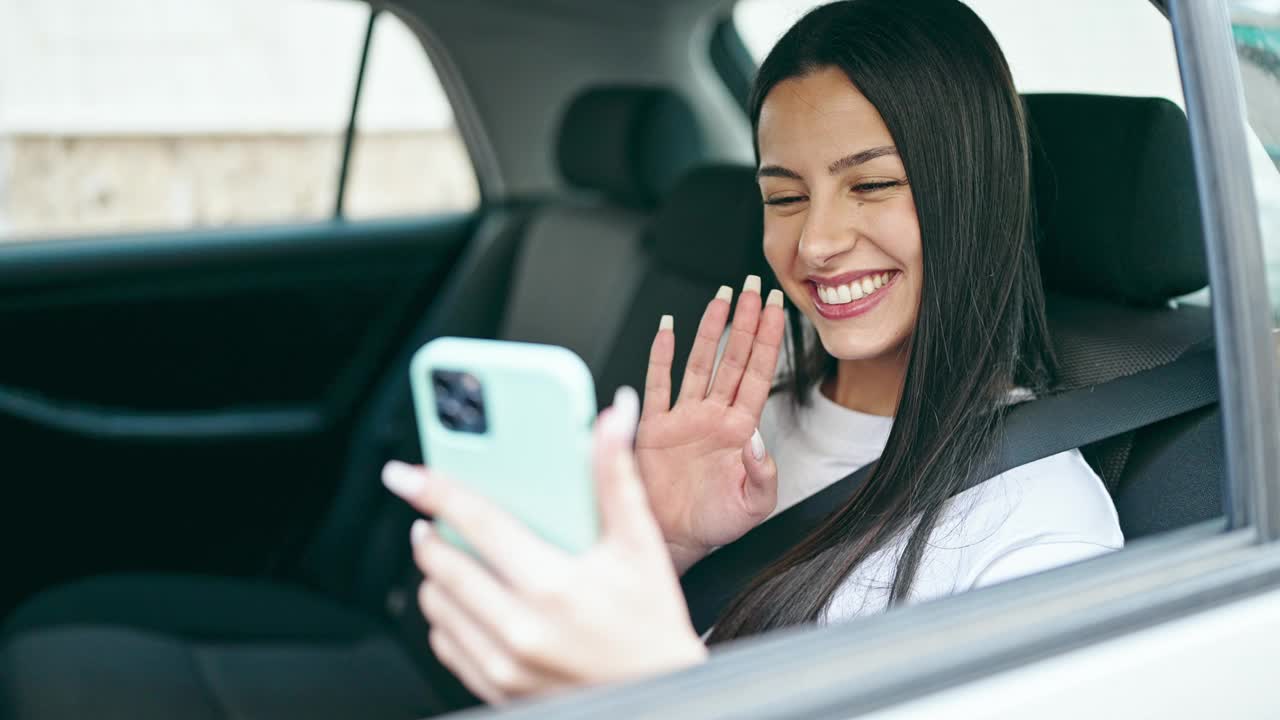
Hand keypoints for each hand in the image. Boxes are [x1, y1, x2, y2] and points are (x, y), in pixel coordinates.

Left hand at [381, 388, 706, 704]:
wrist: (660, 693)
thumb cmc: (651, 622)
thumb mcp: (640, 545)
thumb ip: (617, 476)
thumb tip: (611, 419)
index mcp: (554, 584)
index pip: (478, 523)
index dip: (436, 490)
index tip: (405, 475)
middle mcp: (522, 628)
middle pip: (444, 565)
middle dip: (432, 534)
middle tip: (435, 518)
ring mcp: (505, 665)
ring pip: (436, 605)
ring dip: (436, 575)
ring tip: (457, 557)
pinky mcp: (496, 689)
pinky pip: (444, 644)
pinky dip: (447, 616)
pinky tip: (471, 600)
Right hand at [636, 276, 786, 573]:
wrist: (672, 539)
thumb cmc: (713, 525)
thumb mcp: (752, 507)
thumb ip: (762, 474)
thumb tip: (756, 439)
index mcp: (739, 431)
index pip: (758, 374)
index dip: (768, 340)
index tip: (778, 308)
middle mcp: (713, 417)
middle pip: (733, 357)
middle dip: (745, 321)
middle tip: (754, 286)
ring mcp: (684, 418)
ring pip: (699, 362)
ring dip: (710, 329)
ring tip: (720, 296)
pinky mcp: (654, 427)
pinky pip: (657, 384)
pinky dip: (660, 356)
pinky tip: (667, 330)